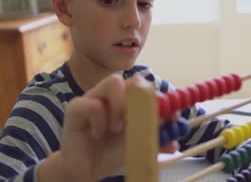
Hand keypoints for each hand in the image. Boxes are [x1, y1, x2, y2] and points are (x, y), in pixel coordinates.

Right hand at [38, 74, 177, 181]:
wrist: (85, 171)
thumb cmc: (111, 155)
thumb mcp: (138, 148)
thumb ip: (154, 141)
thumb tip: (174, 141)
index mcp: (131, 102)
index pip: (151, 90)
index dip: (164, 101)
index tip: (172, 118)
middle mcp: (114, 95)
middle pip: (136, 80)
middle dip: (144, 100)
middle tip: (144, 120)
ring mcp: (95, 97)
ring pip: (114, 82)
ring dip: (120, 106)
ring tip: (116, 128)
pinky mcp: (76, 107)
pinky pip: (93, 104)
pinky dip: (99, 122)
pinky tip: (96, 134)